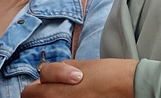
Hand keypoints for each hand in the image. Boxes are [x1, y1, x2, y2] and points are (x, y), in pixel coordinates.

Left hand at [22, 58, 137, 96]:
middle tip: (62, 86)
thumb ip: (59, 70)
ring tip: (75, 91)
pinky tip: (82, 96)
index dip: (39, 83)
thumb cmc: (109, 74)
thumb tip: (46, 75)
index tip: (50, 81)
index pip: (29, 92)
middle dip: (46, 90)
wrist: (131, 87)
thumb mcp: (81, 65)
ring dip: (57, 96)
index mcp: (54, 93)